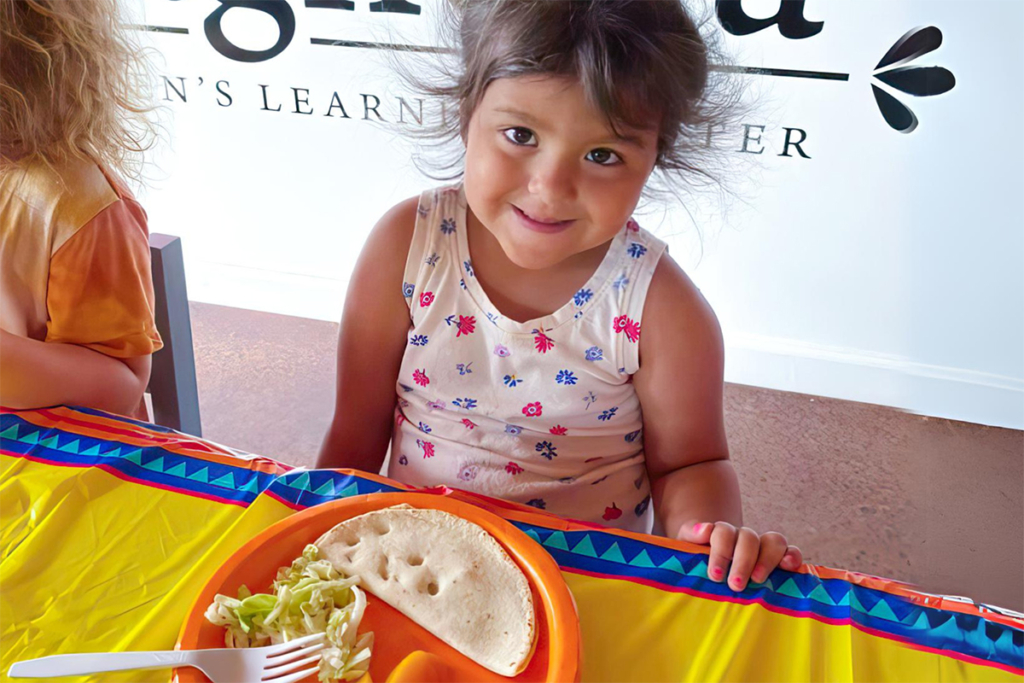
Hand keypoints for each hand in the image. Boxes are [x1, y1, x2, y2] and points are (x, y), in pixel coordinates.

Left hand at [677, 522, 802, 590]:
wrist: (711, 572)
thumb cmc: (699, 563)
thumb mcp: (687, 549)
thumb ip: (691, 535)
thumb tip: (705, 529)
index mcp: (722, 533)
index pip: (724, 532)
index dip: (720, 552)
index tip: (715, 575)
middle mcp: (744, 537)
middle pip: (749, 538)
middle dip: (742, 561)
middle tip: (735, 584)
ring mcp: (764, 546)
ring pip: (773, 541)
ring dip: (767, 559)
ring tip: (758, 580)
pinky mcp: (780, 559)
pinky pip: (791, 551)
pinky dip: (793, 556)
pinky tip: (790, 567)